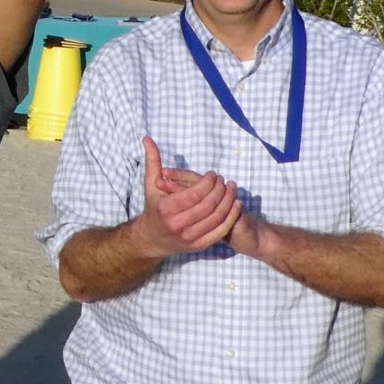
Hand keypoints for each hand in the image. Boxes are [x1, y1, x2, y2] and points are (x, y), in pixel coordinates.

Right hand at [135, 137, 241, 259]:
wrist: (151, 239)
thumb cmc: (153, 207)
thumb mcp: (150, 184)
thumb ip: (152, 161)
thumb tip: (147, 138)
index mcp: (166, 208)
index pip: (194, 193)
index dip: (208, 183)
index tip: (213, 174)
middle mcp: (178, 224)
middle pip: (208, 205)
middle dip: (220, 190)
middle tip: (224, 180)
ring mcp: (189, 237)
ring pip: (217, 218)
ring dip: (229, 201)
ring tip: (232, 189)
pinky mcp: (199, 245)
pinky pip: (220, 231)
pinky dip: (231, 217)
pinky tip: (236, 204)